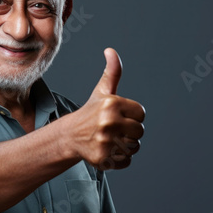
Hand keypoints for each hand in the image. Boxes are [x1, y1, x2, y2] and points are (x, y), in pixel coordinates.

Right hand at [67, 48, 144, 169]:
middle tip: (114, 129)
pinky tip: (108, 151)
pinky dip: (120, 159)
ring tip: (110, 140)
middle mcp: (108, 122)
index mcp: (112, 104)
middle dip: (130, 131)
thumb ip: (112, 71)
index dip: (132, 116)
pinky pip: (127, 161)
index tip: (118, 115)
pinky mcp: (103, 158)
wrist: (70, 135)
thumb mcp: (102, 91)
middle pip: (140, 131)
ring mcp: (105, 141)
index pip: (141, 114)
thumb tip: (110, 51)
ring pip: (135, 147)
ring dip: (126, 145)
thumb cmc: (91, 112)